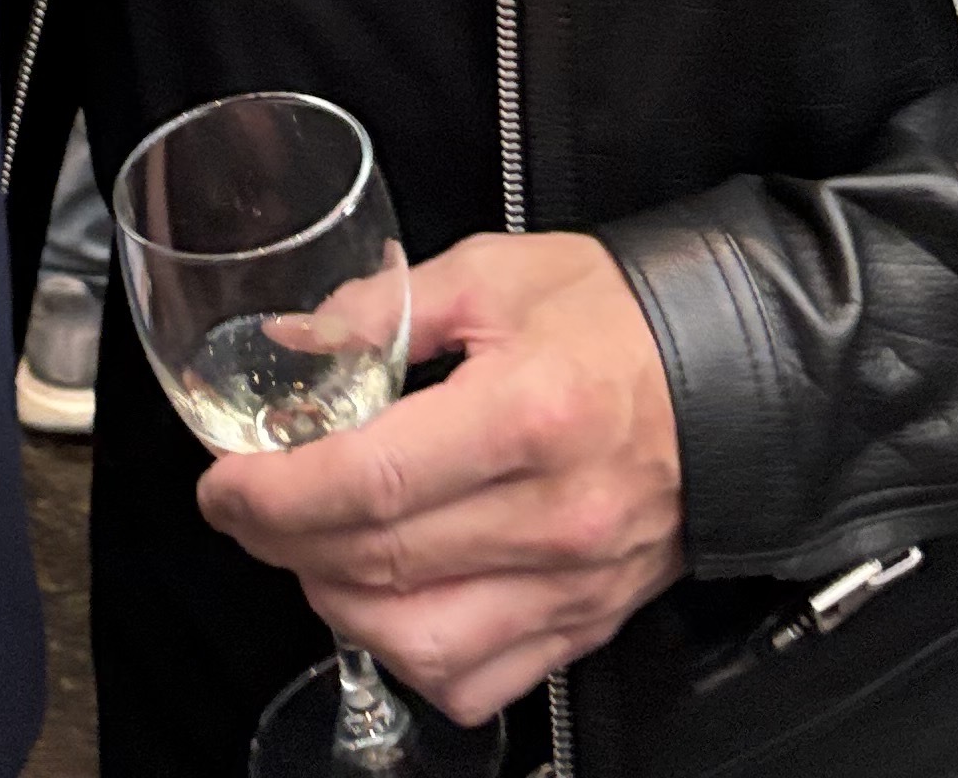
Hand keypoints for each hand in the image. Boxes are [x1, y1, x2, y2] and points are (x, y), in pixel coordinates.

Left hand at [195, 233, 684, 730]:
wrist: (736, 374)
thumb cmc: (613, 314)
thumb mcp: (494, 273)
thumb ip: (381, 310)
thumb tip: (290, 345)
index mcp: (525, 414)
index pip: (370, 483)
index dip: (275, 495)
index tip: (222, 485)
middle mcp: (552, 517)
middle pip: (381, 567)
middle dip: (283, 544)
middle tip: (245, 509)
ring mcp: (574, 585)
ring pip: (422, 646)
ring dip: (339, 606)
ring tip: (313, 551)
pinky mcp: (587, 624)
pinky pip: (479, 684)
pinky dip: (414, 659)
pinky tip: (389, 603)